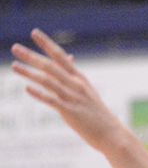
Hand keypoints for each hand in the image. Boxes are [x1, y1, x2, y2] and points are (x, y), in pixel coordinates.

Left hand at [12, 28, 123, 151]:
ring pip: (48, 81)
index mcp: (80, 79)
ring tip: (14, 66)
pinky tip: (27, 88)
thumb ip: (75, 77)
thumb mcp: (89, 92)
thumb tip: (69, 58)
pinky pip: (52, 101)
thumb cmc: (99, 116)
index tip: (34, 32)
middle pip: (50, 66)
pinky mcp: (71, 113)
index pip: (61, 57)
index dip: (47, 44)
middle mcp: (76, 86)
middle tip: (15, 48)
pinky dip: (39, 93)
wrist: (113, 135)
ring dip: (29, 73)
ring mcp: (73, 99)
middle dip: (31, 56)